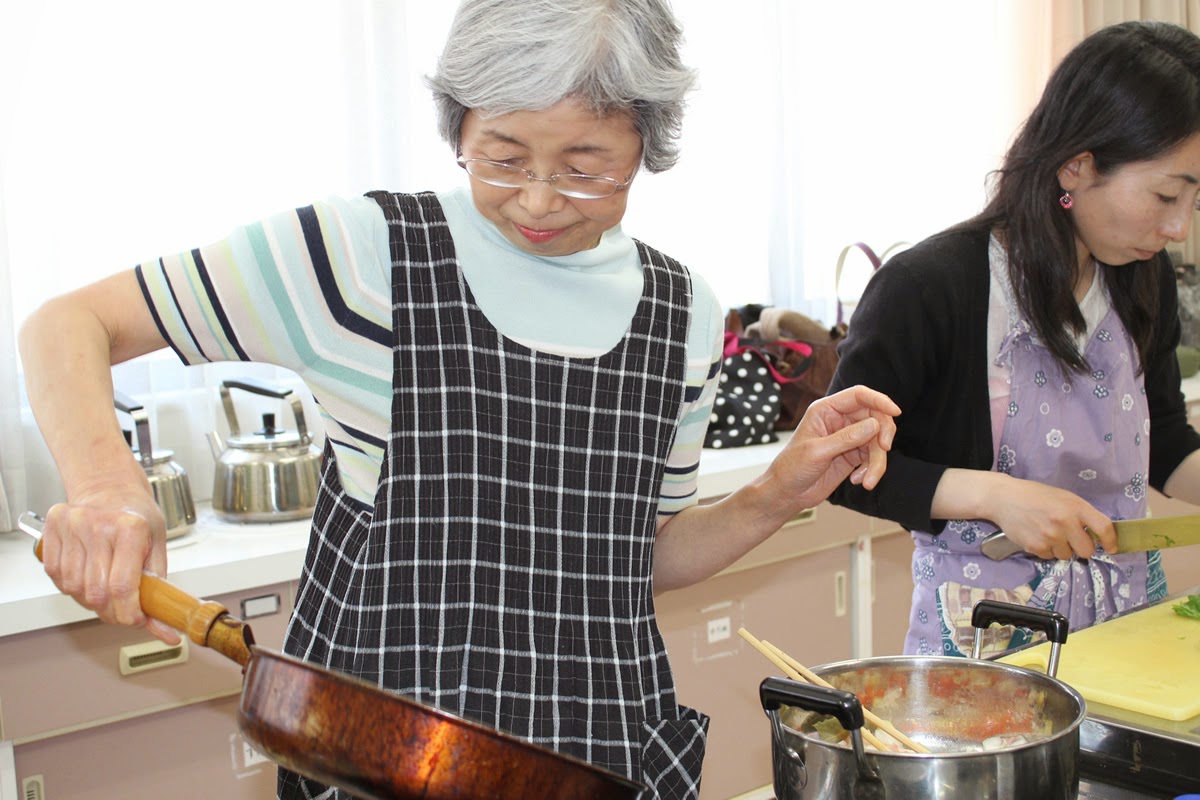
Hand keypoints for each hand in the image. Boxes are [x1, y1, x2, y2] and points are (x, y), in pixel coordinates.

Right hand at [39, 483, 179, 643]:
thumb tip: (166, 628)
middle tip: (122, 609)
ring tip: (105, 589)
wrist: (110, 488)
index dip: (128, 614)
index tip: (135, 620)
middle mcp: (99, 526)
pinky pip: (56, 575)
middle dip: (111, 612)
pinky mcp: (53, 529)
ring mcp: (72, 526)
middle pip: (97, 593)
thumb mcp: (158, 546)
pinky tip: (86, 576)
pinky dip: (71, 586)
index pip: (123, 587)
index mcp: (131, 528)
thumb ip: (158, 588)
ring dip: (90, 600)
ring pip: (74, 589)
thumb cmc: (136, 517)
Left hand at [766, 385, 899, 510]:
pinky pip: (873, 458)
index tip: (895, 411)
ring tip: (867, 481)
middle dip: (882, 434)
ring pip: (877, 441)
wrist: (787, 493)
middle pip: (874, 417)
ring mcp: (848, 438)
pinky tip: (860, 482)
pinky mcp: (854, 455)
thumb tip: (875, 424)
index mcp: (826, 410)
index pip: (858, 396)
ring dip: (877, 461)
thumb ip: (846, 438)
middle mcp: (839, 420)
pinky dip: (872, 470)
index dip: (879, 400)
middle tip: (884, 449)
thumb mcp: (818, 452)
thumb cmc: (792, 468)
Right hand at [986, 476, 1116, 560]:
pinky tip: (1036, 536)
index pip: (1103, 528)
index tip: (1111, 548)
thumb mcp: (1063, 498)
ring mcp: (1050, 536)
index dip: (1111, 541)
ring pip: (1067, 556)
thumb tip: (1096, 535)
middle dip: (1081, 548)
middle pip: (1087, 550)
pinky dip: (1045, 550)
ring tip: (1048, 534)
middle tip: (1071, 539)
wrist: (1004, 498)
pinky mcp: (1036, 546)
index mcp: (1076, 507)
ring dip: (1061, 549)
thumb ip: (1080, 514)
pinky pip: (1049, 557)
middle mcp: (1065, 522)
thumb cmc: (1036, 496)